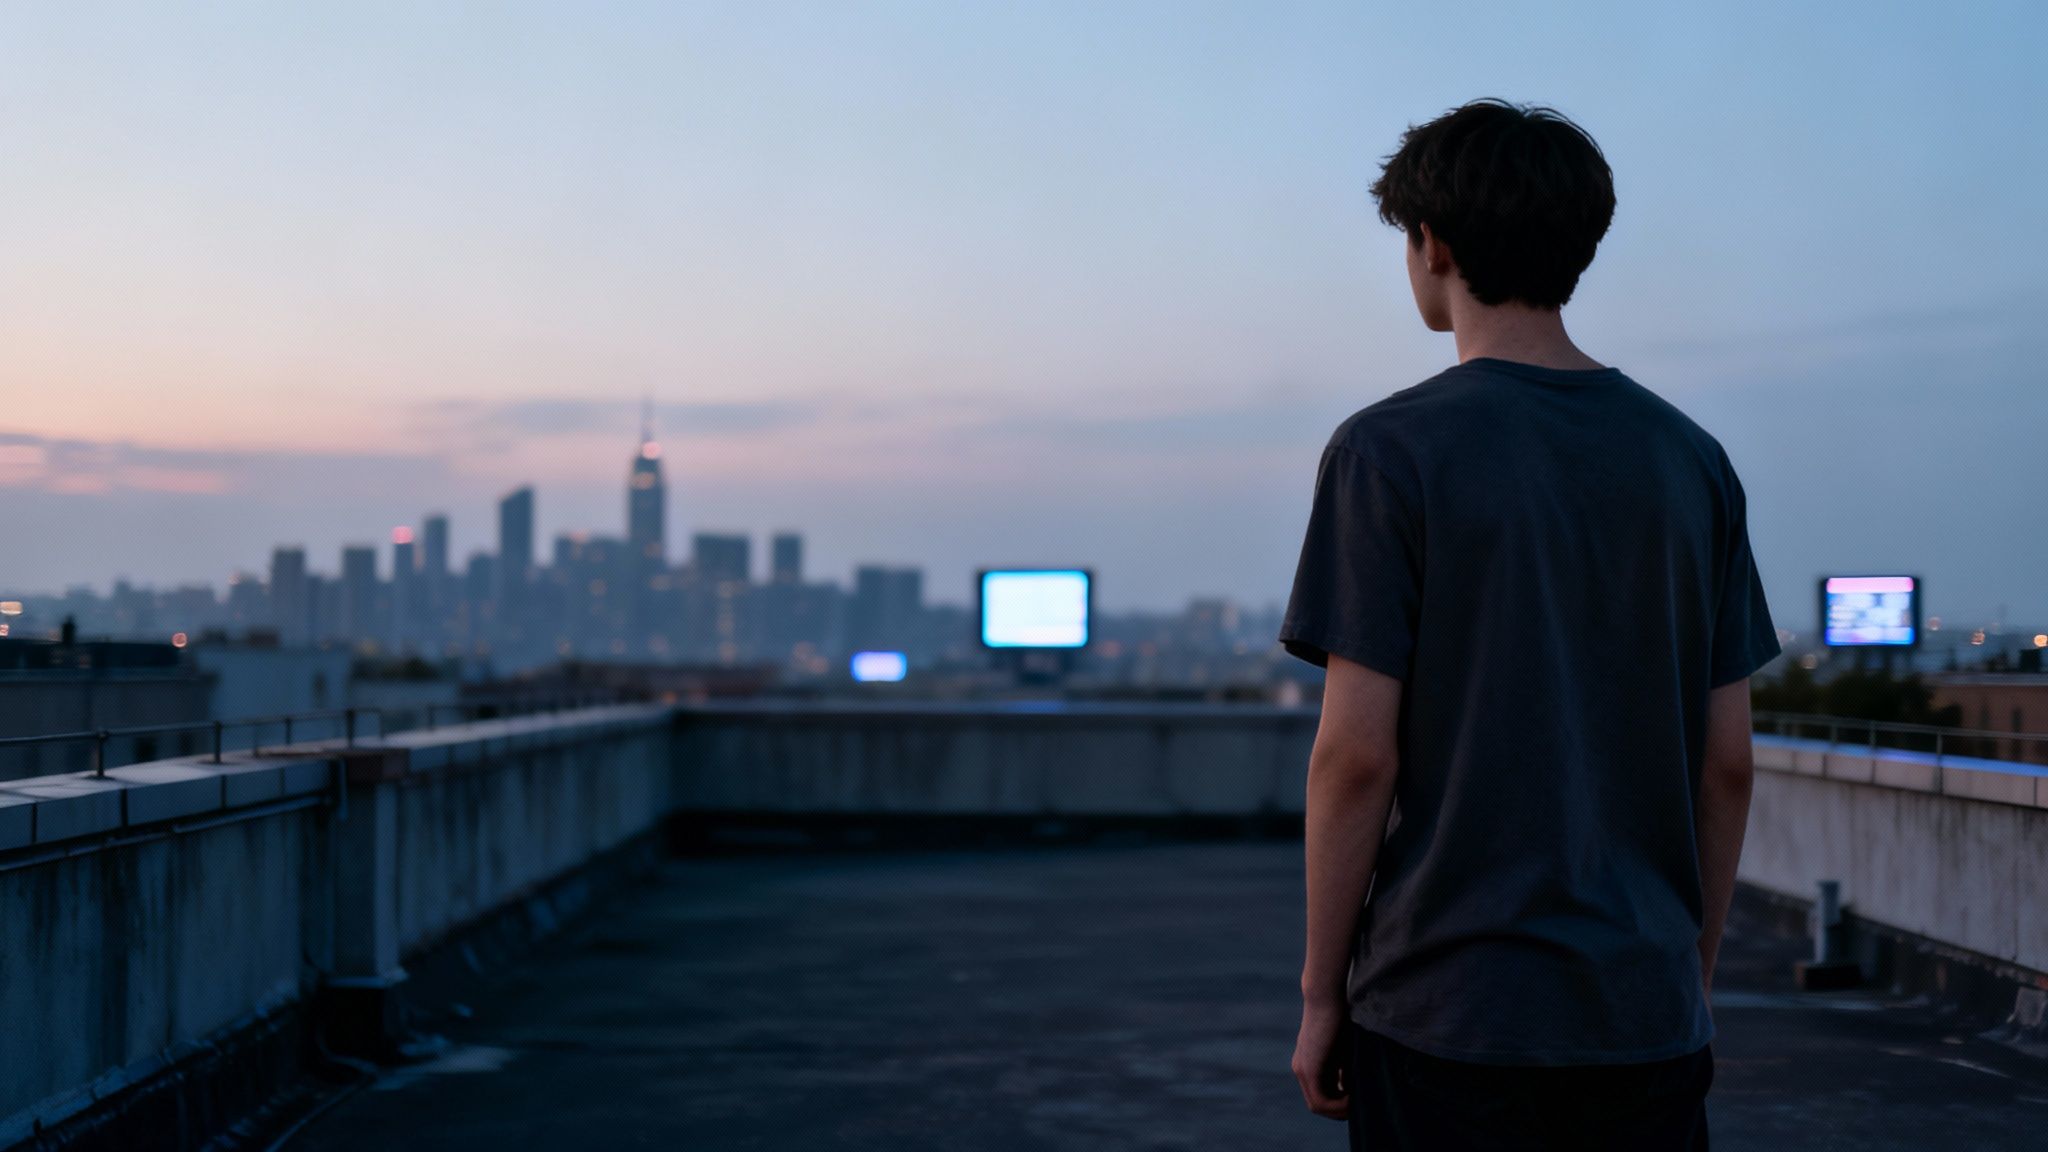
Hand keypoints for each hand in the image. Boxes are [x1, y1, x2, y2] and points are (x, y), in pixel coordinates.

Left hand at [1291, 994, 1349, 1119]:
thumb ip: (1348, 1067)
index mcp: (1310, 1063)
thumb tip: (1360, 1089)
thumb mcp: (1347, 1048)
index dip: (1341, 1103)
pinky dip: (1338, 1105)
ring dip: (1340, 1109)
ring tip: (1359, 1101)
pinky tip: (1354, 1097)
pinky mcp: (1309, 1069)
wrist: (1328, 994)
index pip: (1322, 1095)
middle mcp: (1301, 1069)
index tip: (1360, 1097)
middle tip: (1361, 1103)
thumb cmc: (1342, 1014)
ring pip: (1318, 1106)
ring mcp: (1302, 1070)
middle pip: (1319, 1104)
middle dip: (1341, 1109)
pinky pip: (1320, 1101)